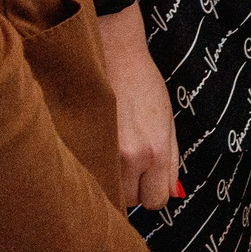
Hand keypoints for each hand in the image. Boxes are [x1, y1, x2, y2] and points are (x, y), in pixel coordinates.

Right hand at [94, 6, 177, 209]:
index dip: (151, 190)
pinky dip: (88, 166)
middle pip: (130, 202)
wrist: (112, 50)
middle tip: (126, 161)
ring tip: (109, 150)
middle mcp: (130, 156)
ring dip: (108, 178)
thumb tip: (172, 193)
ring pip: (106, 191)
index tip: (145, 178)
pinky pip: (86, 173)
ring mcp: (102, 151)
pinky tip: (92, 146)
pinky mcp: (78, 143)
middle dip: (129, 187)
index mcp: (156, 151)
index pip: (155, 201)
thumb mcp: (168, 119)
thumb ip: (171, 160)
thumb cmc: (142, 81)